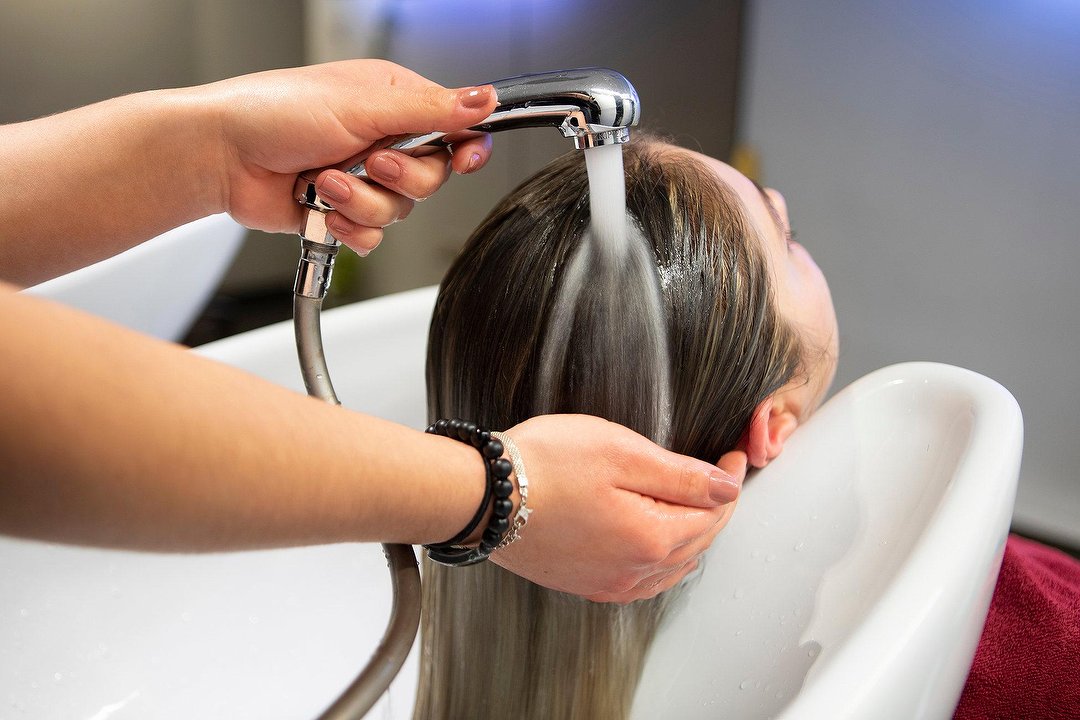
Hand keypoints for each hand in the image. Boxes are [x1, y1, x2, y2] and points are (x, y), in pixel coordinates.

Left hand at [205, 59, 497, 253]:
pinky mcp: (342, 210)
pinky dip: (349, 226)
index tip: (465, 159)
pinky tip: (322, 208)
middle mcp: (381, 139)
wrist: (220, 156)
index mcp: (393, 102)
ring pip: (400, 211)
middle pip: (432, 178)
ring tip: (325, 182)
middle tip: (369, 163)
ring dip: (362, 202)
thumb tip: (484, 99)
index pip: (453, 127)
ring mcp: (362, 178)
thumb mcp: (362, 105)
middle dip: (400, 179)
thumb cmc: (273, 112)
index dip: (465, 147)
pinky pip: (372, 235)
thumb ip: (430, 110)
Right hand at [492, 415, 746, 602]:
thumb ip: (681, 475)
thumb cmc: (546, 465)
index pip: (713, 514)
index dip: (729, 482)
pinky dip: (662, 560)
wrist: (483, 495)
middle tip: (721, 474)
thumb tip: (727, 487)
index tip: (735, 456)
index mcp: (650, 538)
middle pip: (697, 542)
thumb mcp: (622, 453)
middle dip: (715, 508)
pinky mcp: (584, 584)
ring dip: (692, 535)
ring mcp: (608, 584)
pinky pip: (643, 580)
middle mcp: (634, 572)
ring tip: (696, 504)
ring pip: (673, 565)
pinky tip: (657, 541)